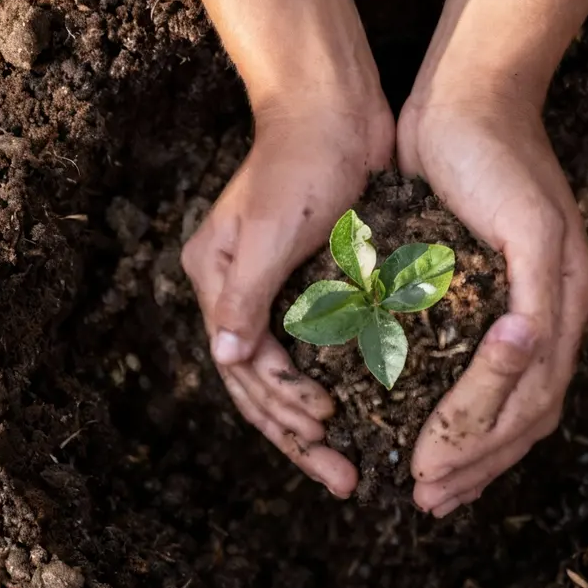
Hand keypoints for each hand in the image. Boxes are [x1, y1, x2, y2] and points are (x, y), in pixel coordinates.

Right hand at [181, 105, 393, 498]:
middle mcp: (242, 296)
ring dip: (320, 424)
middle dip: (302, 438)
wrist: (336, 107)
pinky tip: (370, 415)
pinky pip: (324, 352)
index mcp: (217, 284)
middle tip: (348, 480)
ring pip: (294, 378)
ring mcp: (278, 293)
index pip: (246, 370)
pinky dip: (342, 384)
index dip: (283, 409)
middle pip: (265, 389)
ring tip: (357, 465)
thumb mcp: (270, 230)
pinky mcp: (317, 286)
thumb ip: (247, 296)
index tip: (328, 432)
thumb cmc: (300, 162)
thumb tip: (228, 360)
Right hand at [398, 92, 587, 517]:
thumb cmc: (449, 179)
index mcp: (553, 313)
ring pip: (537, 388)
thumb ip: (458, 318)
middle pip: (536, 415)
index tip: (442, 490)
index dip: (488, 460)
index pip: (531, 410)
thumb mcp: (453, 266)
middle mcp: (573, 304)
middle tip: (429, 499)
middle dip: (481, 466)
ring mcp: (567, 278)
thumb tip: (428, 372)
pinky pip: (533, 333)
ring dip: (482, 438)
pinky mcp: (547, 247)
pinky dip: (500, 376)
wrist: (465, 101)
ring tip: (431, 470)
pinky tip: (466, 409)